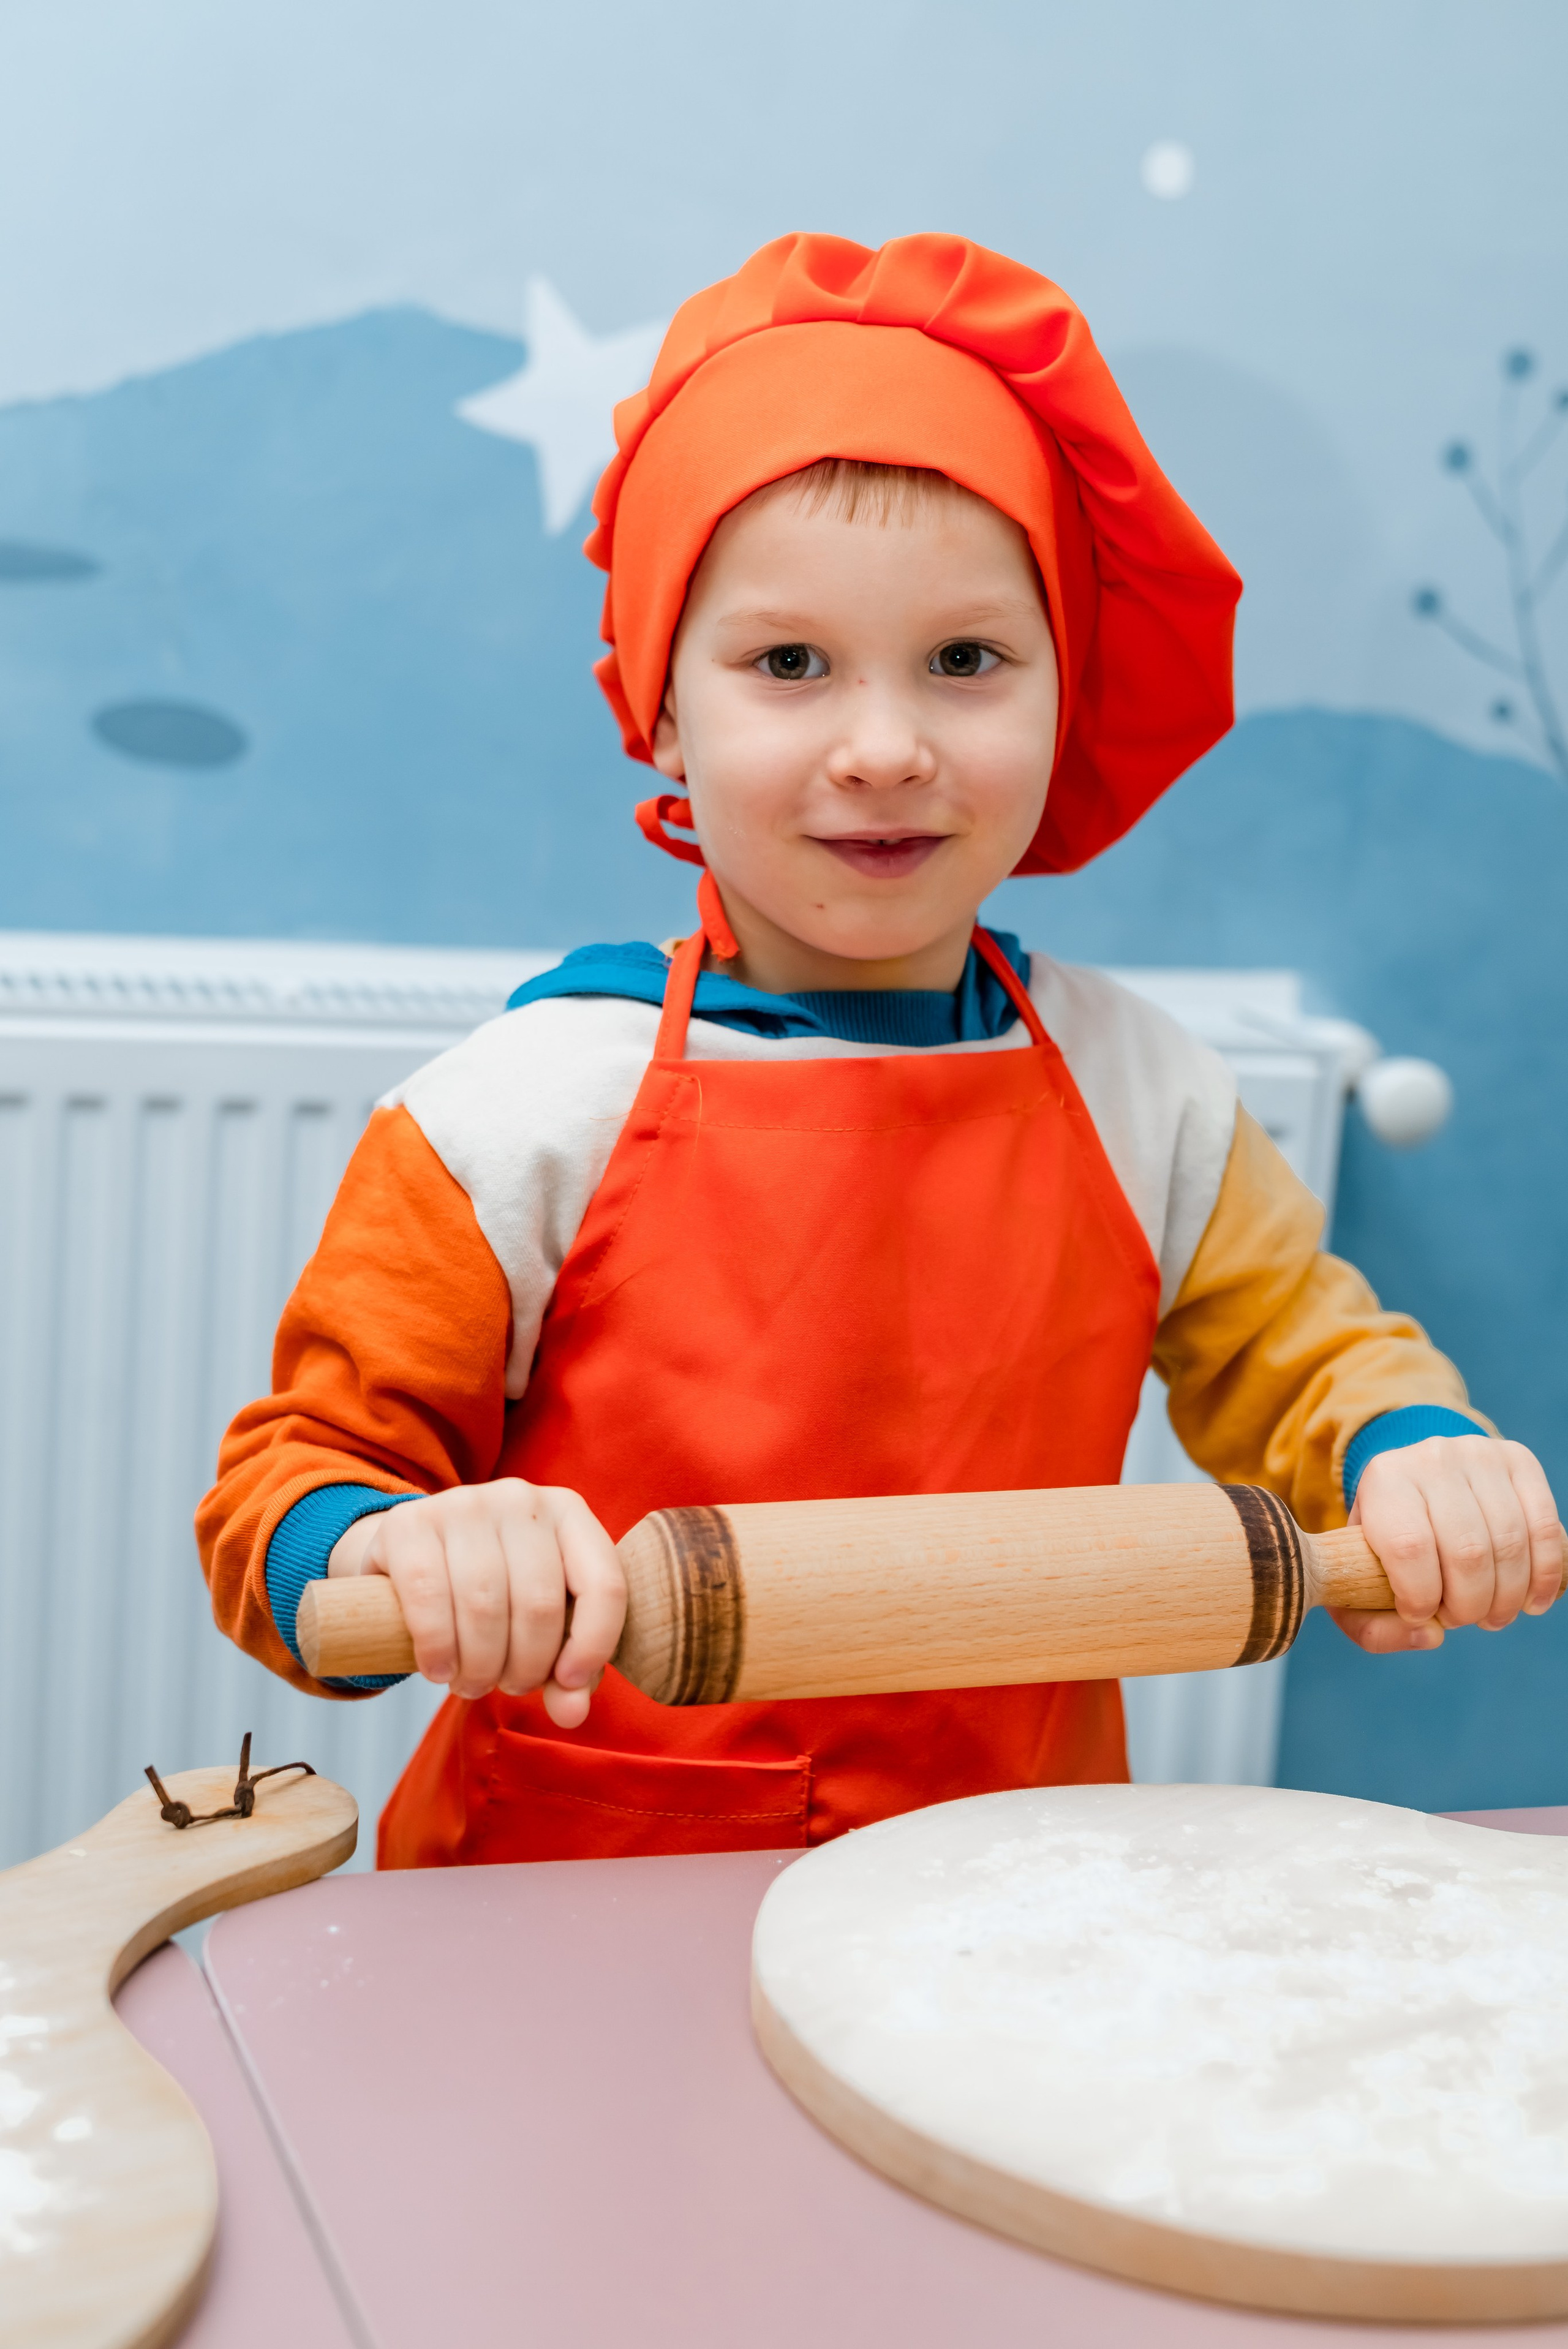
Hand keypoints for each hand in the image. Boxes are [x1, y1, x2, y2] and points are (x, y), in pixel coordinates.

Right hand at [327, 1480, 625, 1725]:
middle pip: (539, 1604)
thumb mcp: (540, 1623)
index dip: (593, 1646)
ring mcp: (464, 1503)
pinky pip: (429, 1596)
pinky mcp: (409, 1523)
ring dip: (479, 1666)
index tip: (569, 1684)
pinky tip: (438, 1669)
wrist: (414, 1555)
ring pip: (484, 1605)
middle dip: (525, 1667)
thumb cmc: (494, 1592)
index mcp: (570, 1514)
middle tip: (508, 1687)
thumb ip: (566, 1671)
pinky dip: (436, 1647)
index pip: (604, 1584)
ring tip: (471, 1684)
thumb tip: (572, 1714)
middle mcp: (522, 1500)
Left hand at [1330, 1434, 1563, 1654]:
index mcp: (1383, 1481)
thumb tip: (1430, 1635)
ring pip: (1510, 1544)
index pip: (1409, 1548)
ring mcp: (1479, 1455)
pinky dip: (1543, 1576)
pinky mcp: (1518, 1461)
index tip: (1419, 1614)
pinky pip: (1543, 1527)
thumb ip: (1372, 1627)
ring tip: (1492, 1616)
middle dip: (1469, 1605)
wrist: (1416, 1480)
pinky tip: (1530, 1601)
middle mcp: (1431, 1459)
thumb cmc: (1385, 1542)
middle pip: (1467, 1552)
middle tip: (1462, 1619)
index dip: (1421, 1597)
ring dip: (1506, 1598)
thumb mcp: (1356, 1580)